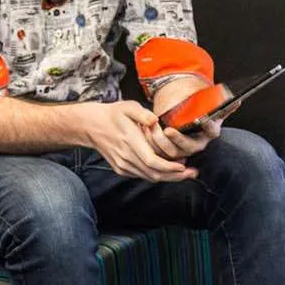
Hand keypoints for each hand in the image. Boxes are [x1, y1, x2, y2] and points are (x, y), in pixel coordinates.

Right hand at [78, 101, 194, 181]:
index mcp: (129, 141)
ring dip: (168, 177)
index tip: (184, 166)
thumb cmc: (113, 114)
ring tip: (185, 173)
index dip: (169, 167)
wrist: (91, 125)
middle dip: (175, 176)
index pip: (152, 161)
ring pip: (148, 177)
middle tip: (193, 173)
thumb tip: (155, 120)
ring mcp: (122, 165)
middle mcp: (126, 156)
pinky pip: (142, 176)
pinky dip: (157, 175)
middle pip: (153, 174)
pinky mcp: (121, 169)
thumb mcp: (127, 106)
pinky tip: (169, 171)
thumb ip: (142, 113)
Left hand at [148, 78, 220, 160]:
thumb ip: (222, 103)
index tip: (198, 120)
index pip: (210, 131)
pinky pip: (161, 153)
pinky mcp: (171, 152)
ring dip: (160, 141)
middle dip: (177, 139)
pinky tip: (147, 131)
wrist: (184, 113)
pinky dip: (153, 143)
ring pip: (173, 152)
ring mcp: (184, 149)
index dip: (206, 126)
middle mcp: (198, 143)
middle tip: (167, 130)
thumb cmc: (197, 108)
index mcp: (210, 131)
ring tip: (152, 128)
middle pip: (188, 147)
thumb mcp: (209, 104)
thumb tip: (237, 101)